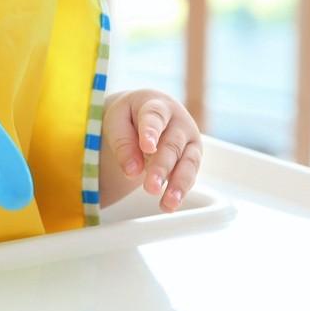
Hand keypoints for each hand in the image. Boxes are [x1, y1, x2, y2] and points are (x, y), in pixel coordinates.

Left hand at [102, 89, 201, 210]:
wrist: (148, 112)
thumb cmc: (130, 116)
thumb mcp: (117, 121)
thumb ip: (122, 143)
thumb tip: (132, 171)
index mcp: (157, 106)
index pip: (154, 117)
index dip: (151, 131)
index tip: (147, 146)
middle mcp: (178, 121)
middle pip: (172, 145)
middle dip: (161, 167)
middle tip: (150, 187)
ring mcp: (189, 140)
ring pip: (188, 162)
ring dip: (178, 184)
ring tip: (167, 203)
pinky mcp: (193, 157)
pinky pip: (190, 174)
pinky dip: (180, 190)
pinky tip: (170, 204)